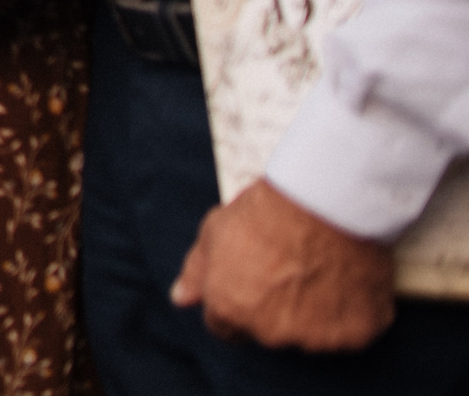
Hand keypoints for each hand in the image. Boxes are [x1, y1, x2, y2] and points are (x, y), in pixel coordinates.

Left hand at [172, 179, 394, 351]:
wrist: (326, 198)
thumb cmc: (268, 210)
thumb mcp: (215, 231)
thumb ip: (196, 271)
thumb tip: (180, 298)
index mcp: (229, 308)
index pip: (225, 328)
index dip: (237, 303)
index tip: (255, 284)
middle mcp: (270, 332)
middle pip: (268, 332)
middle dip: (274, 309)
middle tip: (290, 269)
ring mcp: (315, 338)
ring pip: (311, 336)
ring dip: (315, 315)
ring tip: (320, 270)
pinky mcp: (357, 334)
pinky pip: (353, 331)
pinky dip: (353, 312)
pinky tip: (348, 279)